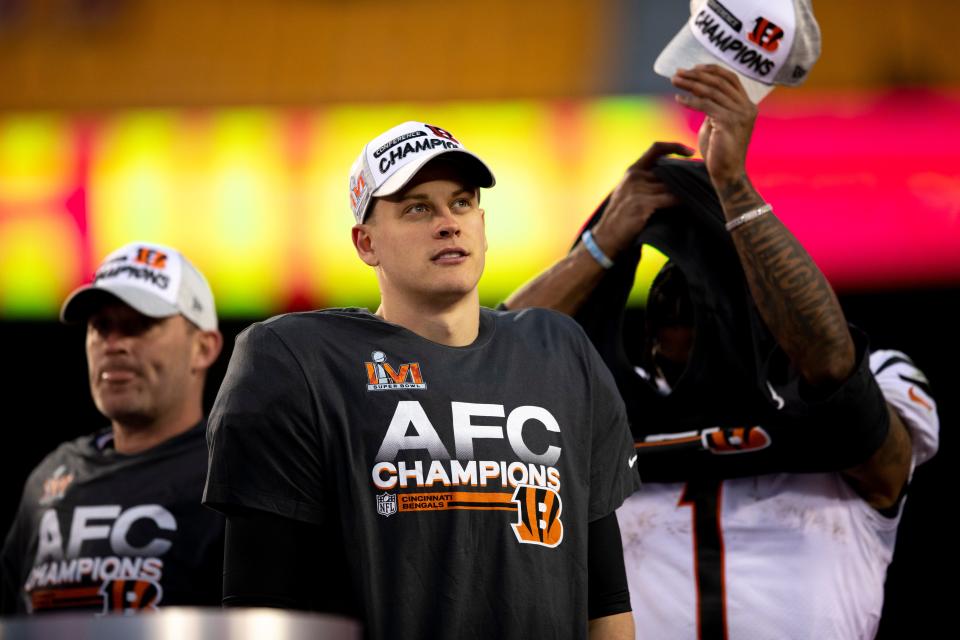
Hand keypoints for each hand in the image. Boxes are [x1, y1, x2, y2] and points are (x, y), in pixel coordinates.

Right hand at [591, 142, 693, 257]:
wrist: (606, 238)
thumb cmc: (622, 217)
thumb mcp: (630, 192)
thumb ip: (647, 182)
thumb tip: (676, 178)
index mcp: (632, 171)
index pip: (656, 148)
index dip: (675, 146)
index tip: (691, 152)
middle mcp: (635, 177)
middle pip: (670, 171)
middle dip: (685, 178)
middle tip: (701, 182)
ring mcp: (637, 190)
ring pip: (672, 187)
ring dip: (685, 192)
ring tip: (697, 197)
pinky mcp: (642, 205)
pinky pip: (671, 200)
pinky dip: (682, 203)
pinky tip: (689, 207)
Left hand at [671, 64, 757, 189]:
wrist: (727, 174)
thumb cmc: (719, 152)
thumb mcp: (718, 123)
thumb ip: (714, 107)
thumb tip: (700, 91)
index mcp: (747, 106)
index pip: (731, 79)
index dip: (712, 70)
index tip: (693, 68)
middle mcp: (746, 108)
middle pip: (719, 82)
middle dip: (696, 75)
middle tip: (678, 73)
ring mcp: (739, 115)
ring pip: (711, 91)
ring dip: (690, 84)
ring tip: (674, 81)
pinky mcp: (728, 123)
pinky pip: (705, 105)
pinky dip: (690, 100)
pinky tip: (678, 98)